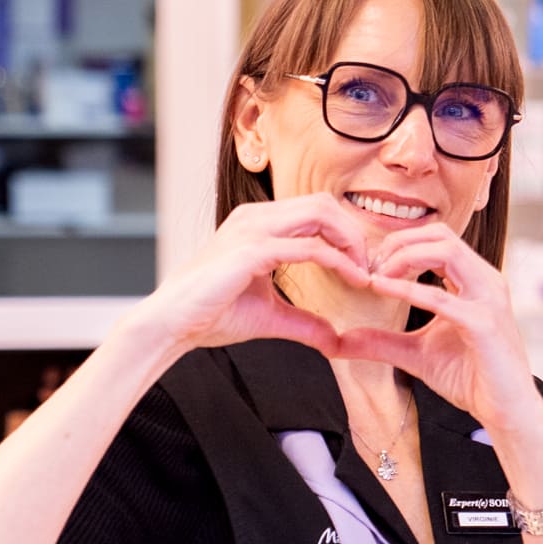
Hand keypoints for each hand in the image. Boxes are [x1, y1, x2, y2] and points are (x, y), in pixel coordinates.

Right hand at [131, 194, 376, 356]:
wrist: (172, 323)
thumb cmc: (212, 314)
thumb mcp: (270, 316)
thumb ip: (305, 323)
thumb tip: (335, 340)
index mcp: (258, 223)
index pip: (316, 210)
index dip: (346, 234)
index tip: (364, 267)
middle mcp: (255, 217)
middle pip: (324, 203)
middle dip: (354, 232)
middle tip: (370, 267)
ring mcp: (252, 230)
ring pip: (320, 214)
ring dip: (351, 241)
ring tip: (364, 272)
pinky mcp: (252, 251)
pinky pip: (309, 247)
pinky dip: (339, 261)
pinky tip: (354, 279)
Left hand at [335, 223, 542, 444]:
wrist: (506, 410)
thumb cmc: (471, 378)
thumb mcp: (416, 354)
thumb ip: (382, 342)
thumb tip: (337, 342)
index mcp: (475, 281)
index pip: (437, 239)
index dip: (399, 245)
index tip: (369, 266)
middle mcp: (486, 282)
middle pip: (440, 234)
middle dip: (398, 243)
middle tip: (368, 266)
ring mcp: (488, 300)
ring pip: (445, 251)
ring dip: (403, 257)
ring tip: (375, 275)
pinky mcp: (483, 324)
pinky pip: (440, 297)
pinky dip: (406, 289)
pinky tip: (381, 288)